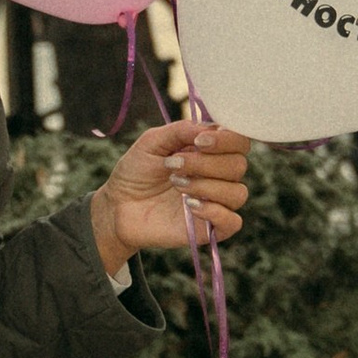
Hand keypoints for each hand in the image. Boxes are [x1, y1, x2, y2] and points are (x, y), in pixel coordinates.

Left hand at [90, 119, 249, 266]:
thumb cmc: (136, 172)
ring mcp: (215, 202)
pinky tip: (190, 205)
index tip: (199, 141)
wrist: (117, 206)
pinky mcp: (209, 228)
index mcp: (210, 151)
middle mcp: (218, 176)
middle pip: (238, 165)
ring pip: (237, 192)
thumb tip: (210, 129)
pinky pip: (233, 221)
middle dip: (205, 163)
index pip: (239, 141)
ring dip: (206, 185)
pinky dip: (215, 211)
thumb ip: (181, 130)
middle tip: (174, 165)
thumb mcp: (152, 141)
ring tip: (176, 184)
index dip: (226, 139)